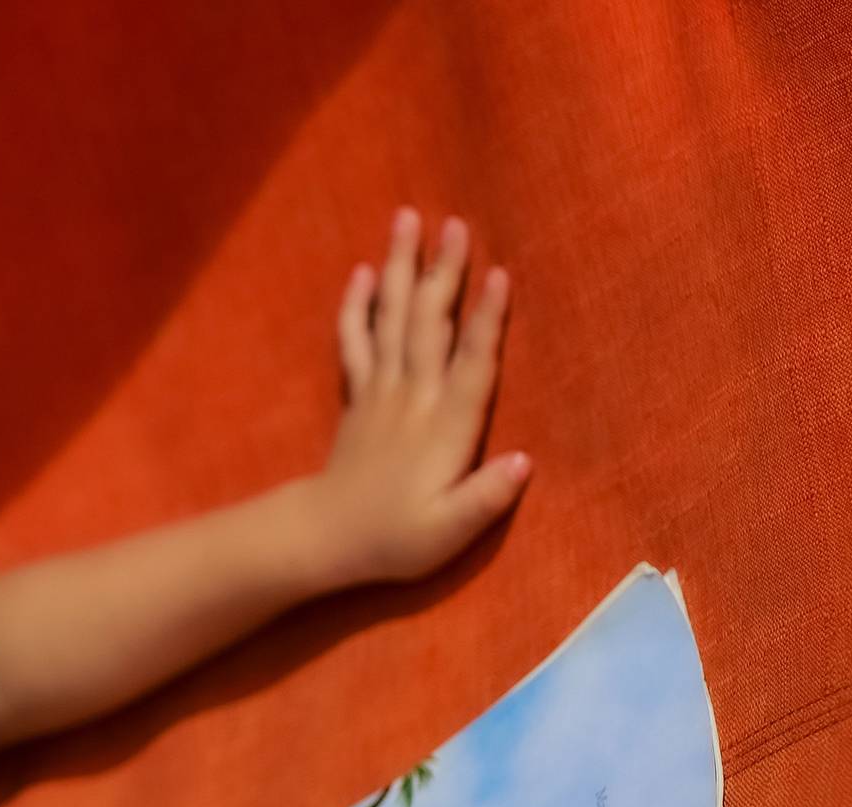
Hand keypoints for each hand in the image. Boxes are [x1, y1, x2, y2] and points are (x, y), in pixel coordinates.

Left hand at [300, 207, 528, 585]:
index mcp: (444, 428)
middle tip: (455, 223)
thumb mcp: (449, 532)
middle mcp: (412, 399)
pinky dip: (357, 306)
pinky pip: (354, 342)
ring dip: (401, 269)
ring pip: (393, 320)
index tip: (499, 274)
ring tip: (406, 221)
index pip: (471, 365)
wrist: (325, 539)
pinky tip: (363, 271)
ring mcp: (380, 393)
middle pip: (429, 325)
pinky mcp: (358, 396)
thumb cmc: (396, 538)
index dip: (486, 321)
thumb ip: (486, 497)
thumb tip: (525, 461)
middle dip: (444, 273)